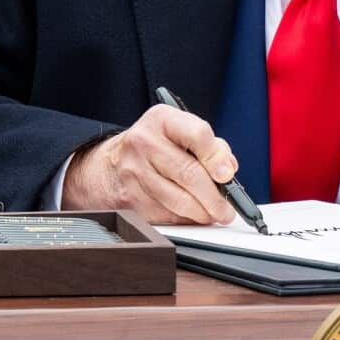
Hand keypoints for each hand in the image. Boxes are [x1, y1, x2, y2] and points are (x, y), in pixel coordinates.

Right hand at [61, 104, 238, 223]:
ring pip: (177, 200)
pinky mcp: (128, 199)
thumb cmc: (157, 146)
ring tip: (213, 215)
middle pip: (188, 174)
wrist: (112, 163)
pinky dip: (183, 219)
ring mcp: (133, 172)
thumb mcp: (181, 131)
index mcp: (162, 119)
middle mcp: (144, 142)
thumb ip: (211, 146)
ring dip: (202, 213)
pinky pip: (164, 215)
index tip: (227, 175)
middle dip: (214, 198)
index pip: (197, 134)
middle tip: (227, 210)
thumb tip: (228, 170)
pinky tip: (190, 216)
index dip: (216, 157)